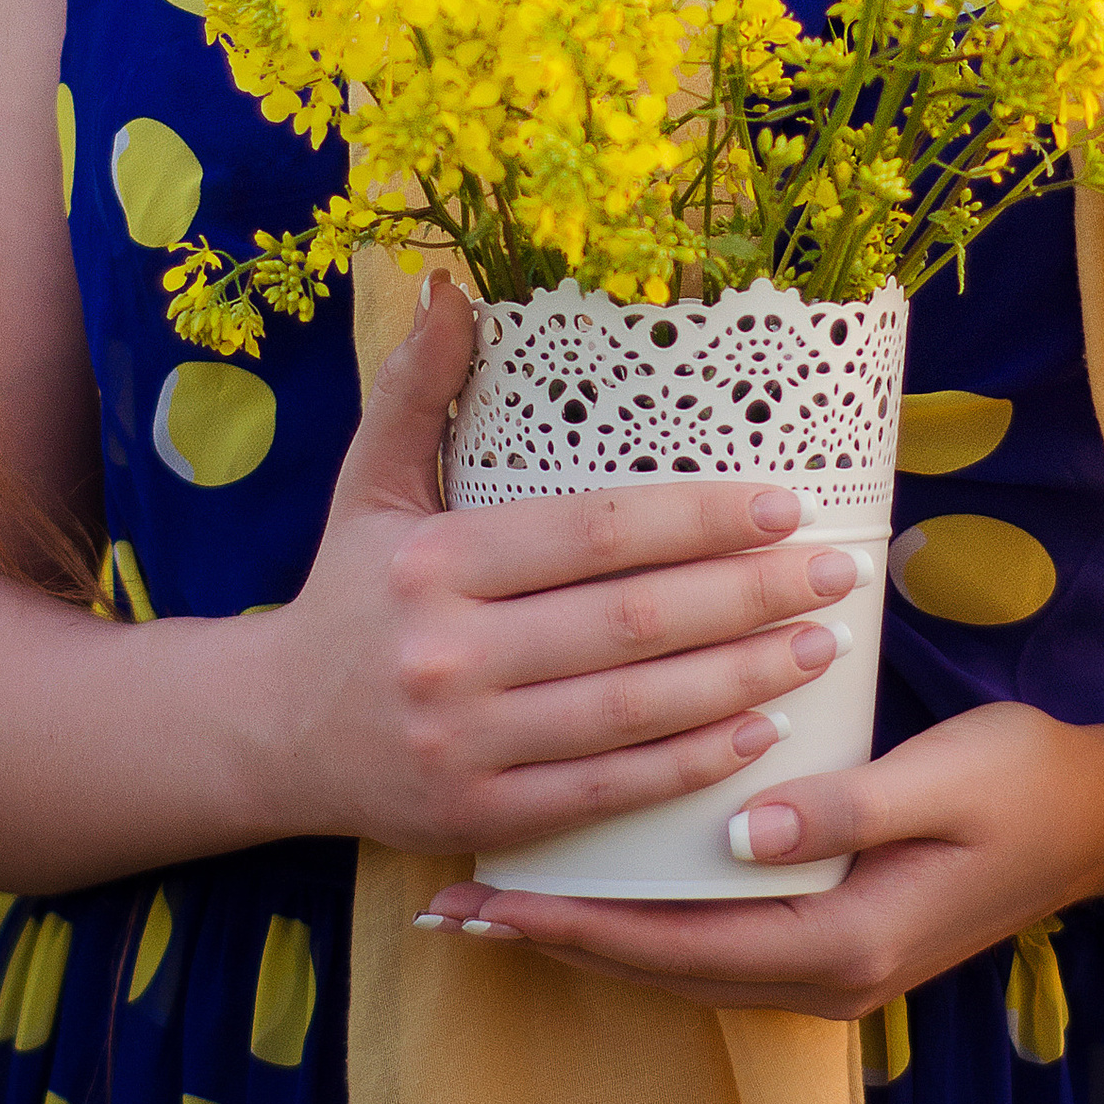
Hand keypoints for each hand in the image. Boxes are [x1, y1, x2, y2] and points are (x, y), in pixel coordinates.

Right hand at [244, 281, 877, 857]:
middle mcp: (447, 652)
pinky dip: (689, 763)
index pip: (592, 533)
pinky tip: (761, 731)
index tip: (782, 506)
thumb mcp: (368, 489)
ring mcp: (464, 742)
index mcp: (432, 561)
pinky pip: (606, 790)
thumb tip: (450, 288)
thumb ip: (415, 391)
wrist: (267, 734)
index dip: (696, 520)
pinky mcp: (479, 814)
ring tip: (821, 646)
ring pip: (631, 709)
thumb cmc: (345, 599)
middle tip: (836, 573)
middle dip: (748, 596)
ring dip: (740, 678)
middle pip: (630, 622)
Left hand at [415, 698, 1103, 1016]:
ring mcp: (830, 970)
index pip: (679, 946)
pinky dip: (642, 924)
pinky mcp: (832, 942)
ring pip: (679, 965)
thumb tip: (739, 833)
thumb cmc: (1028, 783)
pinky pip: (711, 946)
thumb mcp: (941, 782)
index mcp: (844, 945)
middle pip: (661, 970)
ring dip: (589, 935)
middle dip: (555, 939)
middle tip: (451, 910)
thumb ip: (841, 807)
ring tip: (495, 905)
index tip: (488, 900)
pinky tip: (597, 892)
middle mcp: (826, 979)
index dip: (576, 924)